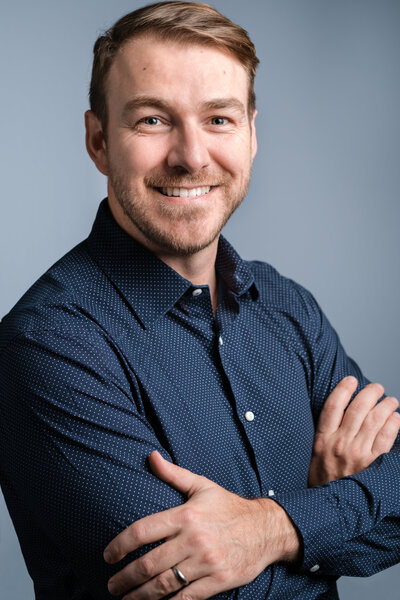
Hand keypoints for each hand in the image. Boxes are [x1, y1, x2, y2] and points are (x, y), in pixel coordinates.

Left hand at [104, 451, 299, 599]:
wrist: (266, 529)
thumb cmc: (229, 506)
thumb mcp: (202, 486)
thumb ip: (173, 473)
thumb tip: (151, 456)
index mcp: (186, 515)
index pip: (143, 531)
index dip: (120, 545)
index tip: (107, 556)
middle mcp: (194, 539)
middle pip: (149, 564)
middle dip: (125, 578)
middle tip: (111, 585)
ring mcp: (206, 562)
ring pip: (163, 585)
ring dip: (139, 596)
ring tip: (125, 599)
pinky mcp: (218, 581)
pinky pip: (186, 599)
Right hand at [308, 376, 399, 486]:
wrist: (329, 509)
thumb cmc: (322, 481)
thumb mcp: (314, 455)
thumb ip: (324, 435)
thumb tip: (338, 414)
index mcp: (322, 440)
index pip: (333, 405)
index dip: (343, 389)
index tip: (351, 380)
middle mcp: (340, 444)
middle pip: (358, 408)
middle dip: (370, 392)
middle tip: (377, 387)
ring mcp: (358, 454)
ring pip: (375, 419)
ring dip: (386, 405)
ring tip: (390, 401)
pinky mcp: (374, 464)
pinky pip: (387, 437)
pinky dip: (393, 423)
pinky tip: (395, 418)